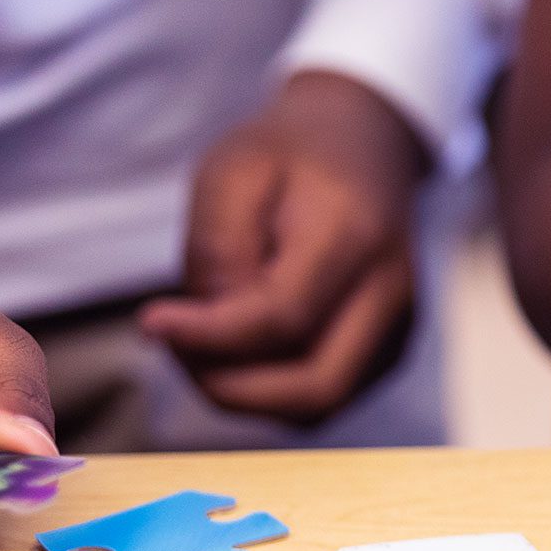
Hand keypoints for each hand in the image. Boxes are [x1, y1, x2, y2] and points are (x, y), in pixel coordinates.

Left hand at [139, 69, 427, 423]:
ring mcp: (400, 327)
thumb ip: (219, 251)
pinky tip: (240, 347)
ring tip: (203, 347)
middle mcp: (392, 293)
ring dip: (249, 395)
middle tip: (177, 351)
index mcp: (355, 236)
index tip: (150, 324)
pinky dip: (273, 390)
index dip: (209, 335)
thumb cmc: (292, 154)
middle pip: (317, 387)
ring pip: (321, 405)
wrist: (366, 145)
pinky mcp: (390, 348)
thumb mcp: (233, 172)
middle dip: (232, 388)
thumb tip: (209, 330)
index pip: (284, 318)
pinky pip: (326, 395)